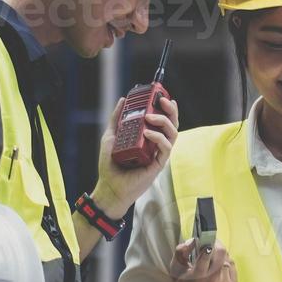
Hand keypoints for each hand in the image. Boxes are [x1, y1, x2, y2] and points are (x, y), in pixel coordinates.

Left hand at [90, 96, 178, 215]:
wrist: (109, 186)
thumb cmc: (110, 164)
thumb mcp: (111, 136)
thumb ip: (117, 119)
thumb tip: (122, 100)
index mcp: (148, 136)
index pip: (162, 119)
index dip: (165, 107)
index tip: (161, 95)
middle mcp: (156, 143)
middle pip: (172, 123)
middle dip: (171, 109)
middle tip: (163, 100)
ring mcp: (158, 153)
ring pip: (173, 133)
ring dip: (164, 121)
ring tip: (150, 117)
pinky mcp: (158, 164)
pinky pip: (165, 147)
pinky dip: (158, 137)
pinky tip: (147, 133)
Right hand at [166, 238, 237, 281]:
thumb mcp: (175, 268)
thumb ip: (181, 251)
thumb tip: (194, 240)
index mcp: (197, 277)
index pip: (208, 251)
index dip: (208, 241)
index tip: (205, 239)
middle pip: (222, 253)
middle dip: (216, 246)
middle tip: (210, 245)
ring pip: (228, 259)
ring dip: (220, 256)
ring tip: (211, 260)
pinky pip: (232, 267)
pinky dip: (226, 264)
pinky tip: (217, 269)